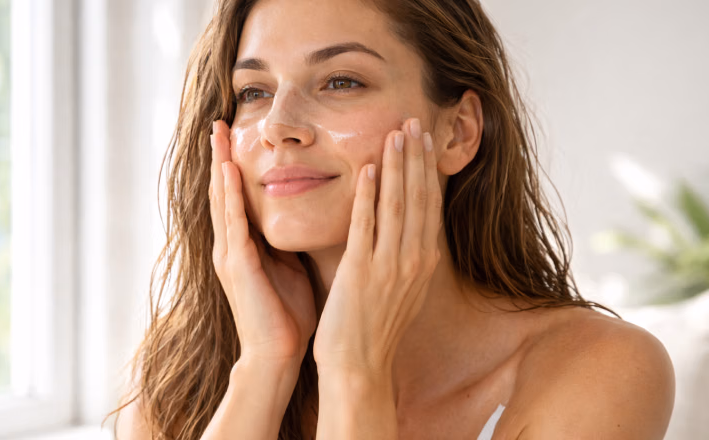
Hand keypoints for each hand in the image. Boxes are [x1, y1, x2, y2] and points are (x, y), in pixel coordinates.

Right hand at [210, 120, 316, 363]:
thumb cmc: (288, 312)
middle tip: (218, 121)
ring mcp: (229, 254)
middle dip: (220, 156)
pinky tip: (228, 171)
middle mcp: (229, 245)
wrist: (278, 354)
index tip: (237, 133)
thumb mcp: (288, 263)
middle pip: (222, 190)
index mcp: (243, 245)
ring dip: (219, 165)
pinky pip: (233, 223)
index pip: (236, 195)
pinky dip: (229, 195)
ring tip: (217, 133)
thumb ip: (286, 237)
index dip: (234, 164)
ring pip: (221, 200)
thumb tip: (303, 210)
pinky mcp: (236, 266)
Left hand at [312, 118, 442, 375]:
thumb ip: (404, 257)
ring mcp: (388, 266)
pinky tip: (366, 170)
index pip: (428, 205)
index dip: (426, 169)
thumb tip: (407, 231)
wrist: (360, 368)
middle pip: (418, 198)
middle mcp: (413, 260)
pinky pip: (365, 226)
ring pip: (396, 205)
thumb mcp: (401, 289)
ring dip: (396, 166)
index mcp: (423, 263)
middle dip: (416, 157)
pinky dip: (367, 196)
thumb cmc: (375, 330)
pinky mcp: (361, 272)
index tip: (424, 139)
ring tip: (396, 133)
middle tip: (414, 121)